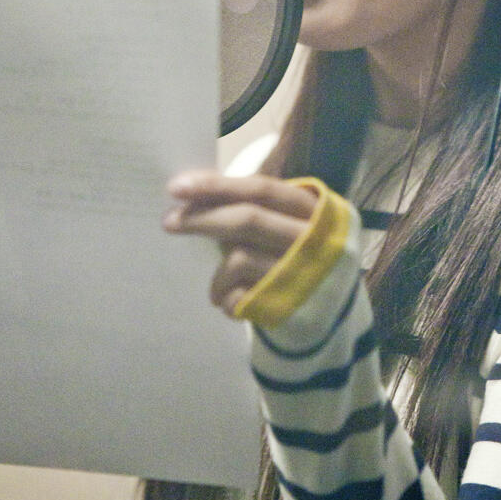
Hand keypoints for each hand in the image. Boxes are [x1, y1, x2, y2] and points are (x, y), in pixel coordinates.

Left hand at [163, 171, 317, 316]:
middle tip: (168, 221)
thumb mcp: (292, 225)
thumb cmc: (301, 259)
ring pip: (240, 260)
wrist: (332, 314)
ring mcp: (304, 274)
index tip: (177, 186)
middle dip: (203, 219)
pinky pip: (240, 297)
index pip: (262, 189)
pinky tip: (232, 303)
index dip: (218, 186)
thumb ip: (257, 208)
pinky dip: (227, 299)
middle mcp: (314, 239)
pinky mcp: (291, 305)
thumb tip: (195, 193)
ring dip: (219, 275)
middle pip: (249, 220)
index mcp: (313, 209)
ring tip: (217, 287)